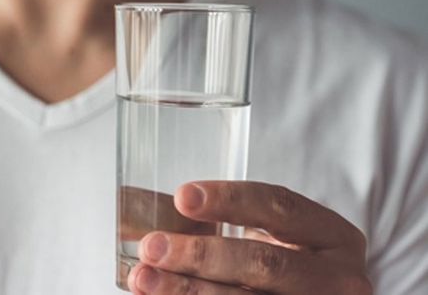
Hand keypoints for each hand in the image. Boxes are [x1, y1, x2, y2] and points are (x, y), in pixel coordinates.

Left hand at [127, 181, 371, 293]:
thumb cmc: (285, 264)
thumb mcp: (276, 236)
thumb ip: (230, 220)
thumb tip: (143, 206)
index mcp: (335, 238)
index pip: (281, 208)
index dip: (230, 200)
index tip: (182, 197)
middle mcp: (339, 281)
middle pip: (264, 264)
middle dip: (201, 254)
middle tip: (152, 247)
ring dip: (187, 291)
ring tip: (144, 278)